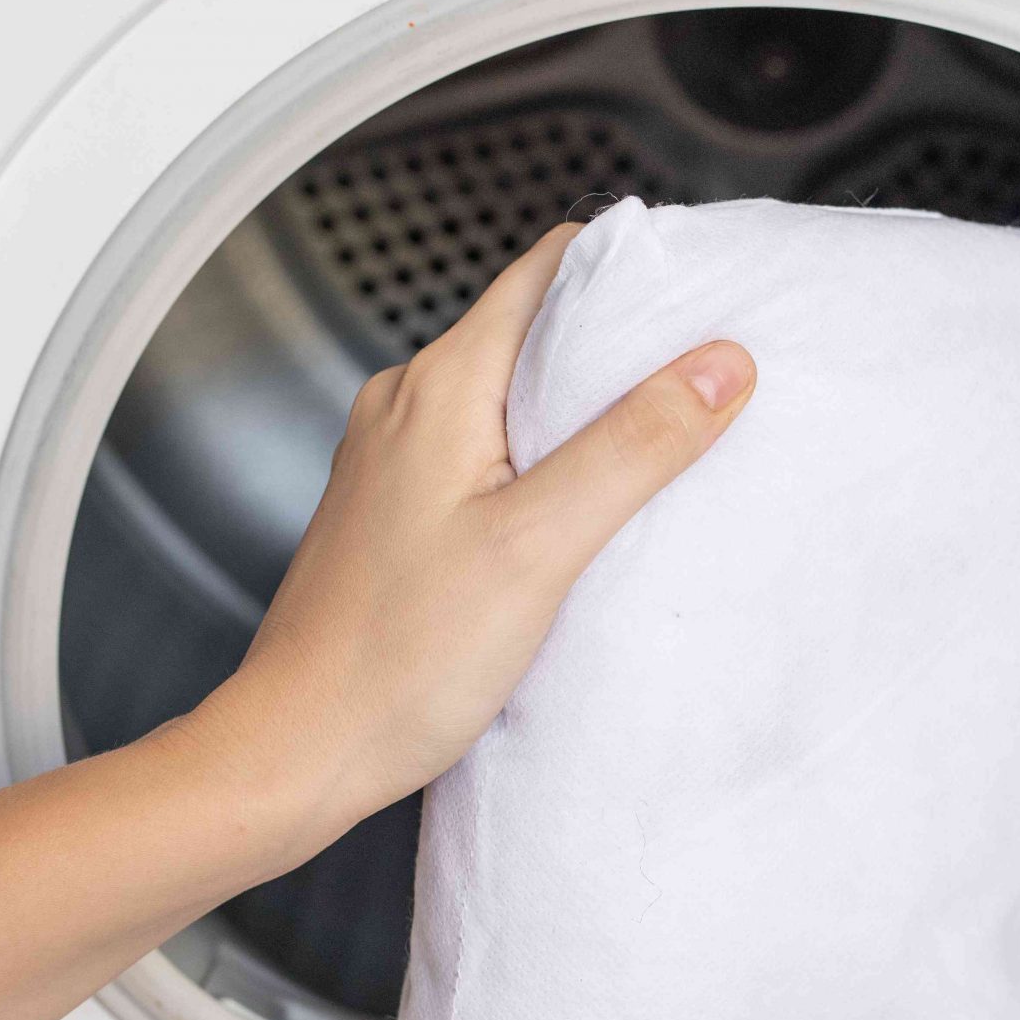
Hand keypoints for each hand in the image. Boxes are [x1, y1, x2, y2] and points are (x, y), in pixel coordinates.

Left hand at [191, 221, 754, 855]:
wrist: (300, 751)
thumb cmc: (399, 660)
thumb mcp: (541, 546)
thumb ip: (633, 447)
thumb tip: (719, 365)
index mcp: (439, 386)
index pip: (547, 268)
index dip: (630, 273)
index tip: (703, 303)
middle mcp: (407, 404)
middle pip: (536, 330)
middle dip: (621, 348)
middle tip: (707, 388)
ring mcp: (397, 458)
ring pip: (514, 397)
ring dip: (586, 414)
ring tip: (661, 457)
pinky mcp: (400, 513)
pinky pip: (490, 455)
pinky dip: (548, 467)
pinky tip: (586, 520)